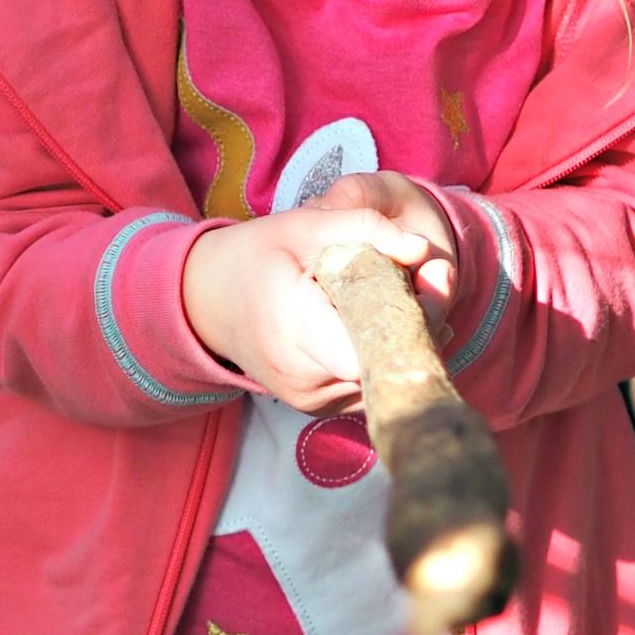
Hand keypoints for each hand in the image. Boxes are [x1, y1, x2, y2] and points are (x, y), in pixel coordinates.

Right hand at [180, 172, 458, 415]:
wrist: (203, 301)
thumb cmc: (254, 256)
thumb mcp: (302, 225)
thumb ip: (363, 227)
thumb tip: (421, 248)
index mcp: (294, 327)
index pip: (374, 346)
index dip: (413, 314)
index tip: (428, 277)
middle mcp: (303, 377)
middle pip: (389, 362)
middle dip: (420, 322)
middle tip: (431, 279)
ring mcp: (310, 401)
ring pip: (386, 379)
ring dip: (405, 341)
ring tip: (403, 299)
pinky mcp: (318, 409)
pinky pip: (370, 387)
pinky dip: (384, 357)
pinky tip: (381, 324)